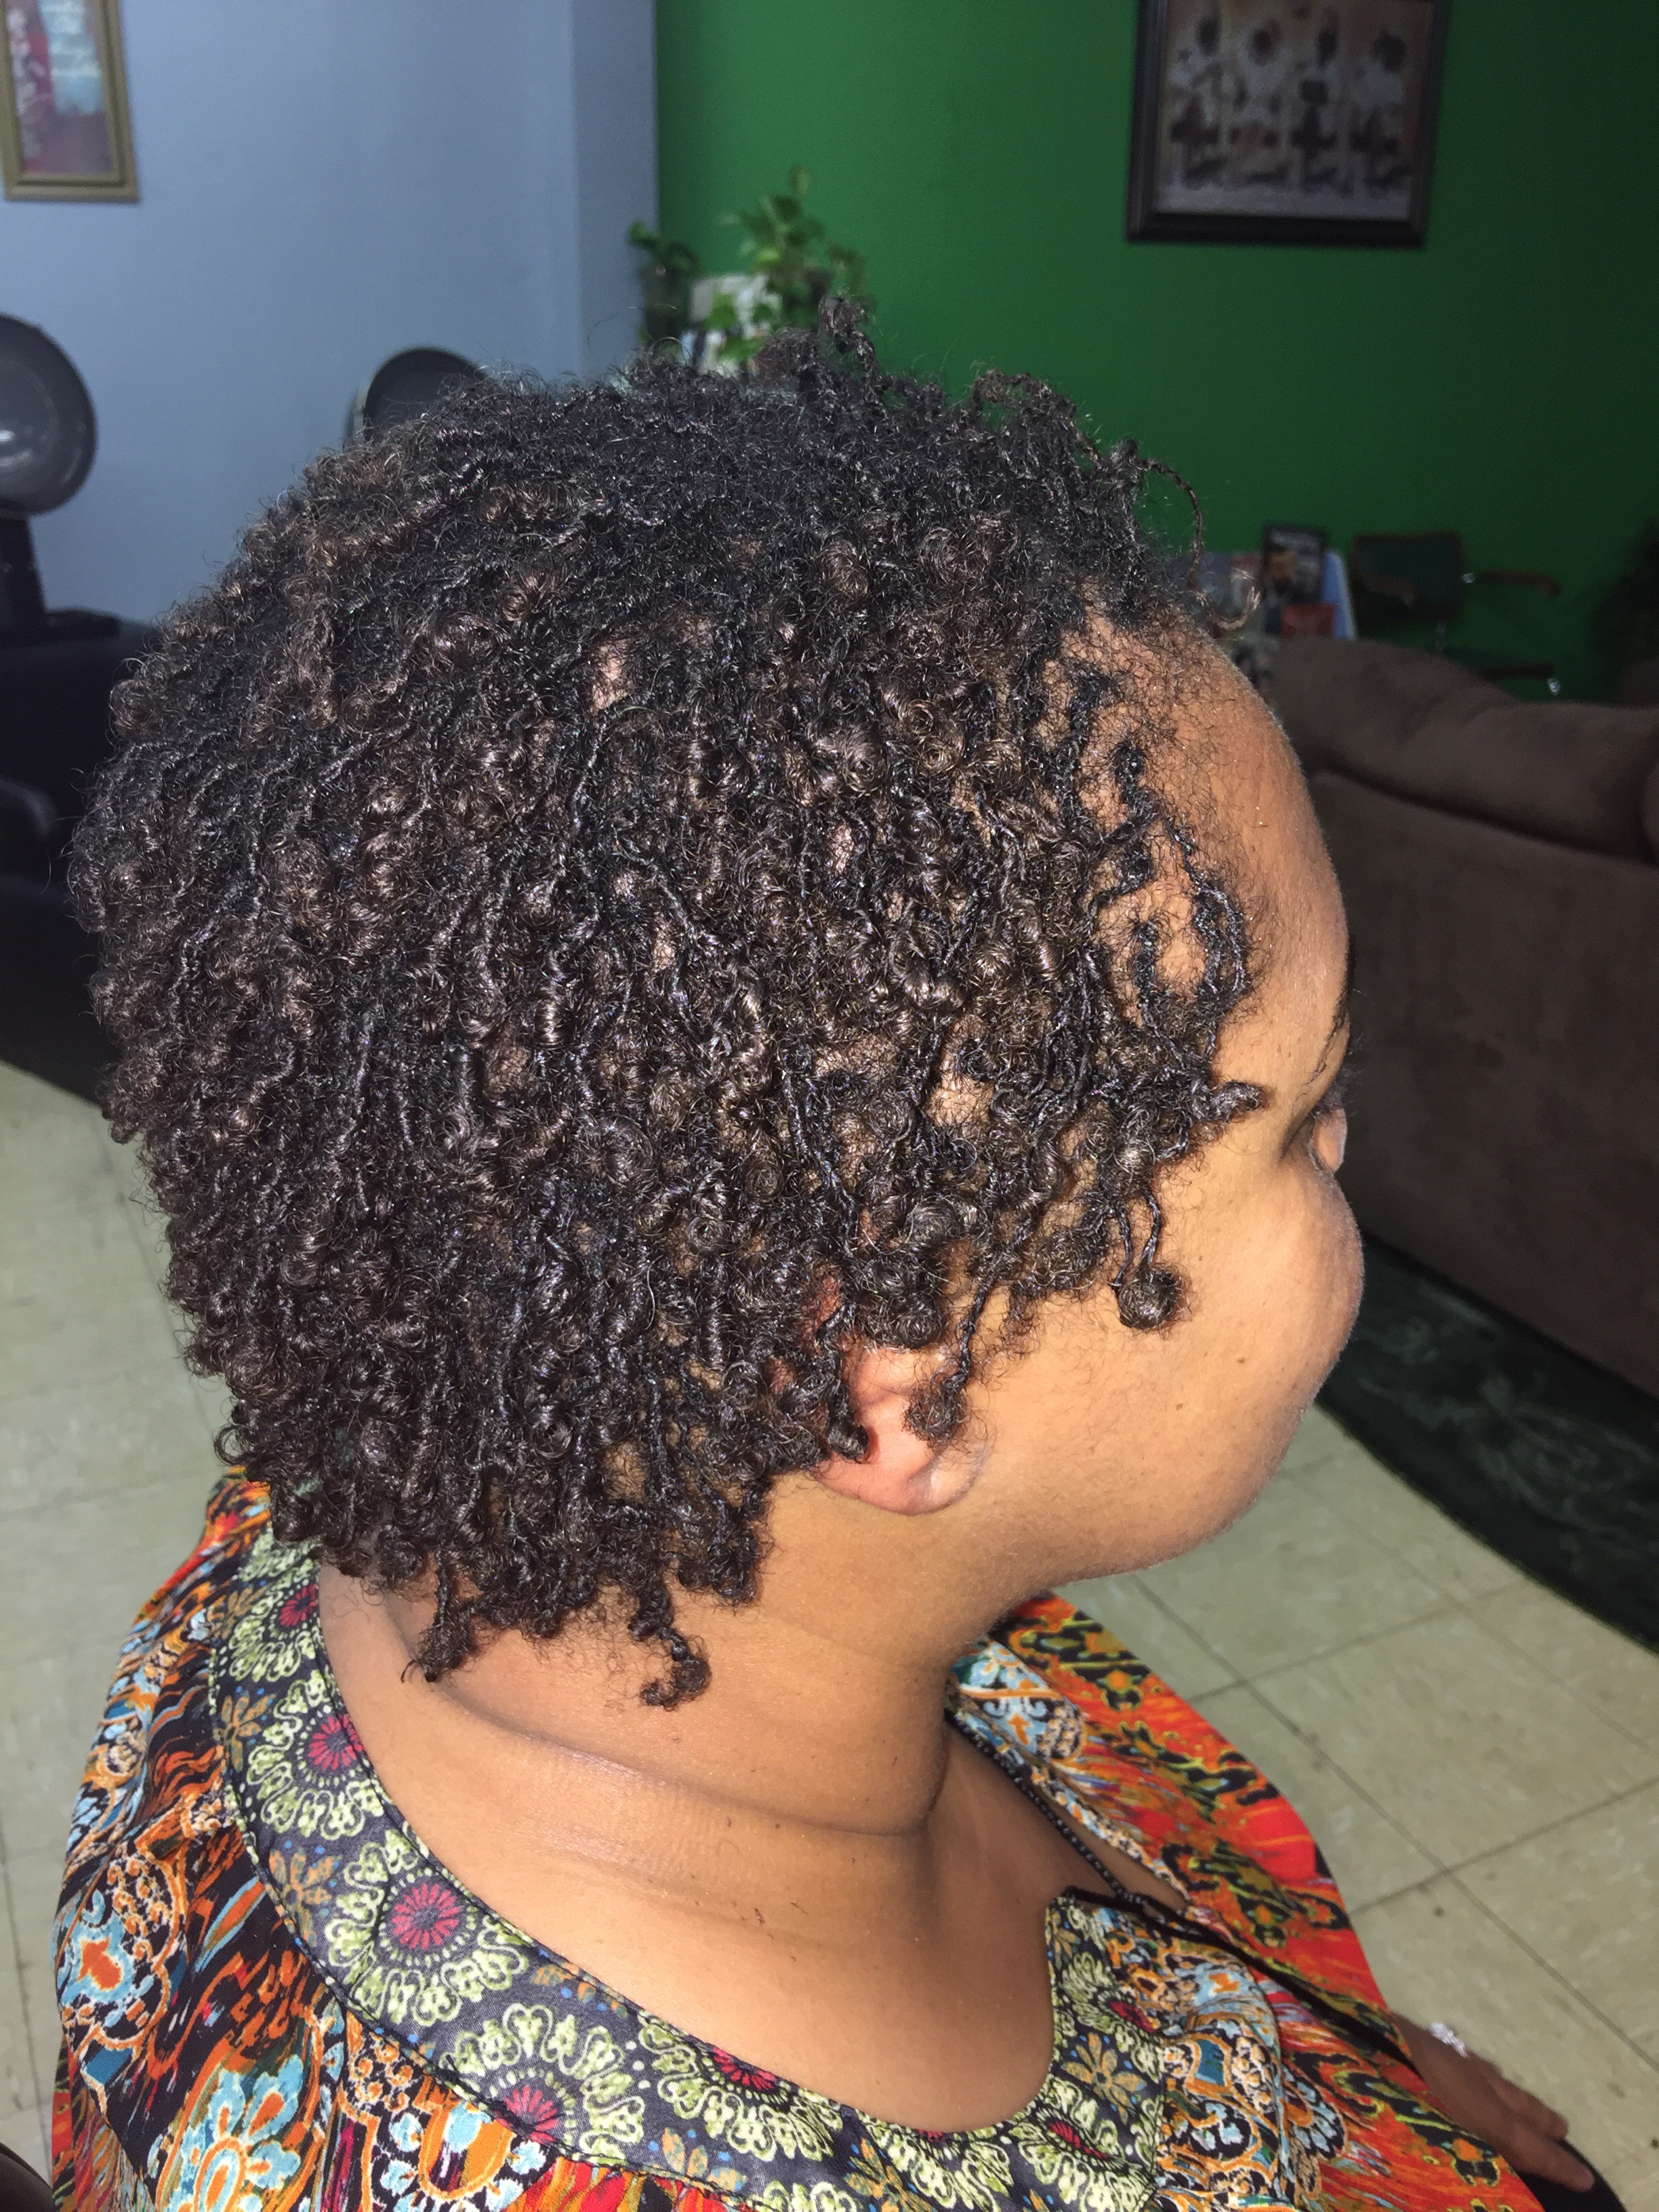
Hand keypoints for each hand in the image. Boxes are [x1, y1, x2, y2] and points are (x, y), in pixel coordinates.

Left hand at [1395, 2015, 1592, 2191]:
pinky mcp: (1409, 2035)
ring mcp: (1438, 2051)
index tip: (1583, 2178)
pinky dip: (1472, 2070)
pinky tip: (1463, 2069)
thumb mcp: (1427, 2148)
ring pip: (1487, 2075)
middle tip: (1561, 2130)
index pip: (1527, 2144)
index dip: (1555, 2164)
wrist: (1333, 2038)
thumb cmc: (1378, 2107)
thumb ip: (1461, 2162)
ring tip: (1518, 2103)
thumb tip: (1491, 2165)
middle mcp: (1467, 2077)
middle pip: (1513, 2103)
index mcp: (1477, 2111)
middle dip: (1539, 2120)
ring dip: (1507, 2093)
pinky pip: (1456, 2056)